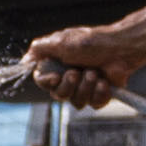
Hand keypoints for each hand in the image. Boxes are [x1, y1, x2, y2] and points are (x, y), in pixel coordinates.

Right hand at [25, 26, 140, 107]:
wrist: (121, 48)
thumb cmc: (92, 42)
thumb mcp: (61, 41)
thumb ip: (39, 49)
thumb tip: (24, 61)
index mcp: (58, 65)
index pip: (43, 82)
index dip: (47, 83)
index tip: (55, 77)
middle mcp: (70, 77)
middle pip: (58, 95)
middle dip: (69, 85)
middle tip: (77, 72)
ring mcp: (85, 87)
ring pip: (76, 102)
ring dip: (86, 87)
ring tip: (94, 72)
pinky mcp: (100, 94)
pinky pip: (94, 104)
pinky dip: (99, 92)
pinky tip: (104, 81)